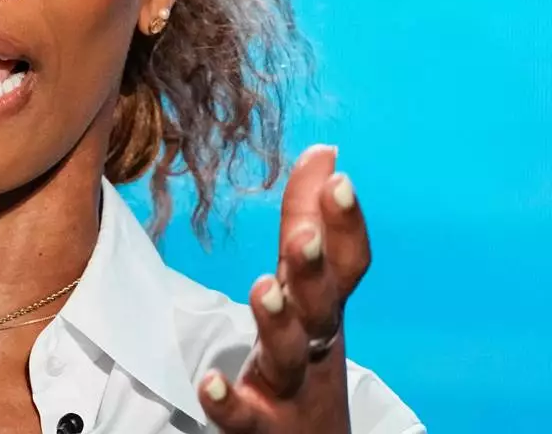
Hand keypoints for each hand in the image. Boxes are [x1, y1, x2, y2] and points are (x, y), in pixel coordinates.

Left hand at [198, 145, 368, 432]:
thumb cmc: (308, 354)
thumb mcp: (309, 288)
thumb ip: (308, 219)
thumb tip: (323, 151)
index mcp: (325, 308)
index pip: (347, 264)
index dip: (346, 224)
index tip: (338, 179)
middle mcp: (315, 344)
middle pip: (321, 306)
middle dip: (315, 271)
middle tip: (305, 237)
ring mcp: (289, 388)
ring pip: (288, 356)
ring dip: (278, 323)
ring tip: (263, 289)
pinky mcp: (260, 427)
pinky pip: (244, 419)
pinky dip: (229, 403)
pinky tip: (210, 384)